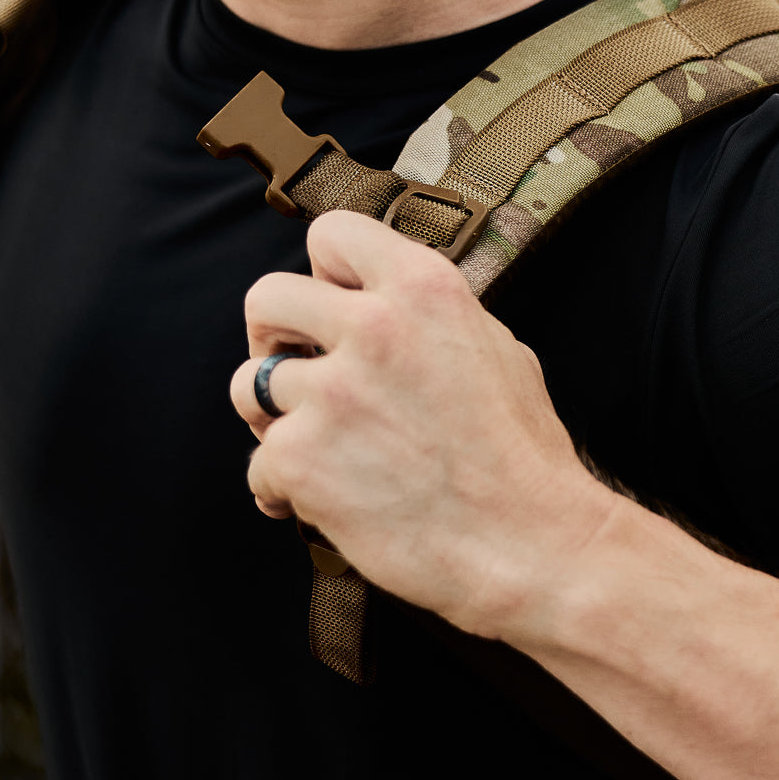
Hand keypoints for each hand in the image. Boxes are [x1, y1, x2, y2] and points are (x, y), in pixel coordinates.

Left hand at [230, 211, 618, 638]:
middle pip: (266, 297)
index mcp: (424, 288)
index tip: (332, 308)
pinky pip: (259, 464)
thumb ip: (431, 319)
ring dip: (272, 417)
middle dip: (274, 336)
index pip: (332, 233)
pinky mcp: (302, 458)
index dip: (325, 273)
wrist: (529, 546)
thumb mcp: (498, 351)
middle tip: (298, 371)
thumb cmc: (522, 459)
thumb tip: (386, 306)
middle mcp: (372, 327)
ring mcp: (332, 393)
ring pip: (249, 384)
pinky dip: (281, 488)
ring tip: (312, 444)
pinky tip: (317, 501)